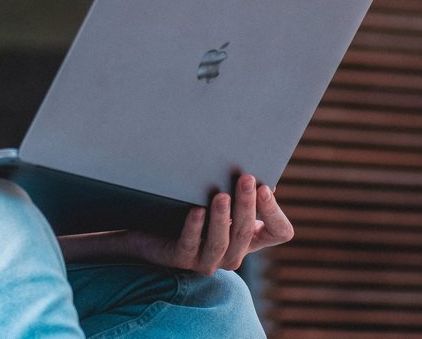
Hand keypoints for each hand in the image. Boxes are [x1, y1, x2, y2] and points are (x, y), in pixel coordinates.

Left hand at [59, 174, 293, 274]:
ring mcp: (207, 260)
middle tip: (246, 178)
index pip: (280, 232)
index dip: (275, 211)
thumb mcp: (214, 195)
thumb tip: (254, 162)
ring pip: (223, 243)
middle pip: (248, 232)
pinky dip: (194, 228)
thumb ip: (234, 186)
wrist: (141, 228)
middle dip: (247, 204)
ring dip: (223, 217)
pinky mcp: (180, 259)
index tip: (265, 185)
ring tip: (220, 194)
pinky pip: (191, 245)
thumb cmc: (183, 205)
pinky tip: (195, 210)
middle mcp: (232, 253)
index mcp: (248, 237)